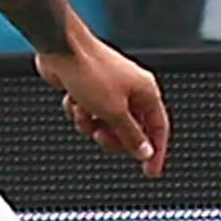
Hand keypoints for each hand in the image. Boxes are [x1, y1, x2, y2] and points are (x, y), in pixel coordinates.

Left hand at [35, 29, 169, 173]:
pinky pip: (89, 114)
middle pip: (131, 130)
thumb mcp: (113, 111)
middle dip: (112, 137)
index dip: (156, 152)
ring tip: (82, 112)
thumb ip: (131, 135)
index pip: (159, 128)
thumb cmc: (89, 70)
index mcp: (146, 91)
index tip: (150, 172)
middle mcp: (131, 90)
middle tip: (100, 135)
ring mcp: (110, 90)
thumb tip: (145, 152)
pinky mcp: (90, 89)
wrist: (61, 48)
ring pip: (106, 124)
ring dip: (90, 124)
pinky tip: (73, 100)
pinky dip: (79, 112)